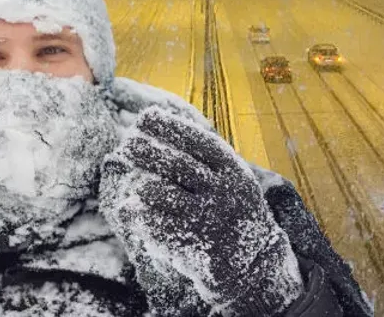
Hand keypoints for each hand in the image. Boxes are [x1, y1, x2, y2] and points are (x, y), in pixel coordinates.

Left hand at [100, 107, 302, 315]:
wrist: (255, 266)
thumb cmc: (235, 213)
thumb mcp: (233, 182)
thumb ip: (206, 160)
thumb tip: (167, 128)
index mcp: (233, 173)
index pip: (198, 143)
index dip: (170, 128)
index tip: (145, 117)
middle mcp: (223, 193)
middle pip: (178, 165)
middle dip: (149, 151)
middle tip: (127, 142)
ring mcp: (209, 220)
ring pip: (165, 195)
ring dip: (146, 187)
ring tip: (138, 187)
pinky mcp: (195, 246)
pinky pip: (160, 226)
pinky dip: (144, 217)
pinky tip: (134, 211)